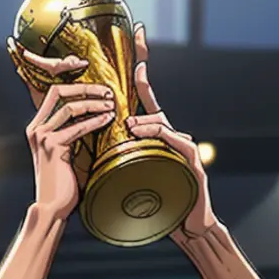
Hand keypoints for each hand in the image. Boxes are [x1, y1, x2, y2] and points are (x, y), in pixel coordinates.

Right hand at [9, 39, 114, 219]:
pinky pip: (77, 128)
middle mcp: (36, 128)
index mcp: (38, 126)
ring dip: (94, 103)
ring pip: (70, 107)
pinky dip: (95, 121)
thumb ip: (73, 133)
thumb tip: (95, 116)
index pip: (55, 93)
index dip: (77, 86)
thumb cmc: (63, 183)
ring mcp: (42, 136)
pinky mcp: (52, 147)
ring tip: (112, 105)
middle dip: (86, 88)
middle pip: (60, 92)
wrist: (52, 205)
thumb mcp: (66, 152)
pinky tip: (108, 119)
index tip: (99, 89)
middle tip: (108, 92)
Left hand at [125, 24, 216, 238]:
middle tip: (137, 64)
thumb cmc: (157, 203)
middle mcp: (169, 137)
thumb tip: (87, 145)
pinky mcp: (191, 161)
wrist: (186, 225)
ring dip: (143, 122)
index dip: (139, 77)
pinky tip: (146, 136)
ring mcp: (182, 146)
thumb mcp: (130, 177)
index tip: (133, 52)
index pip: (143, 103)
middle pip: (153, 105)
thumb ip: (117, 158)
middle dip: (145, 82)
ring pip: (161, 124)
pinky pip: (173, 142)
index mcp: (153, 138)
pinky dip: (159, 137)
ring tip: (128, 126)